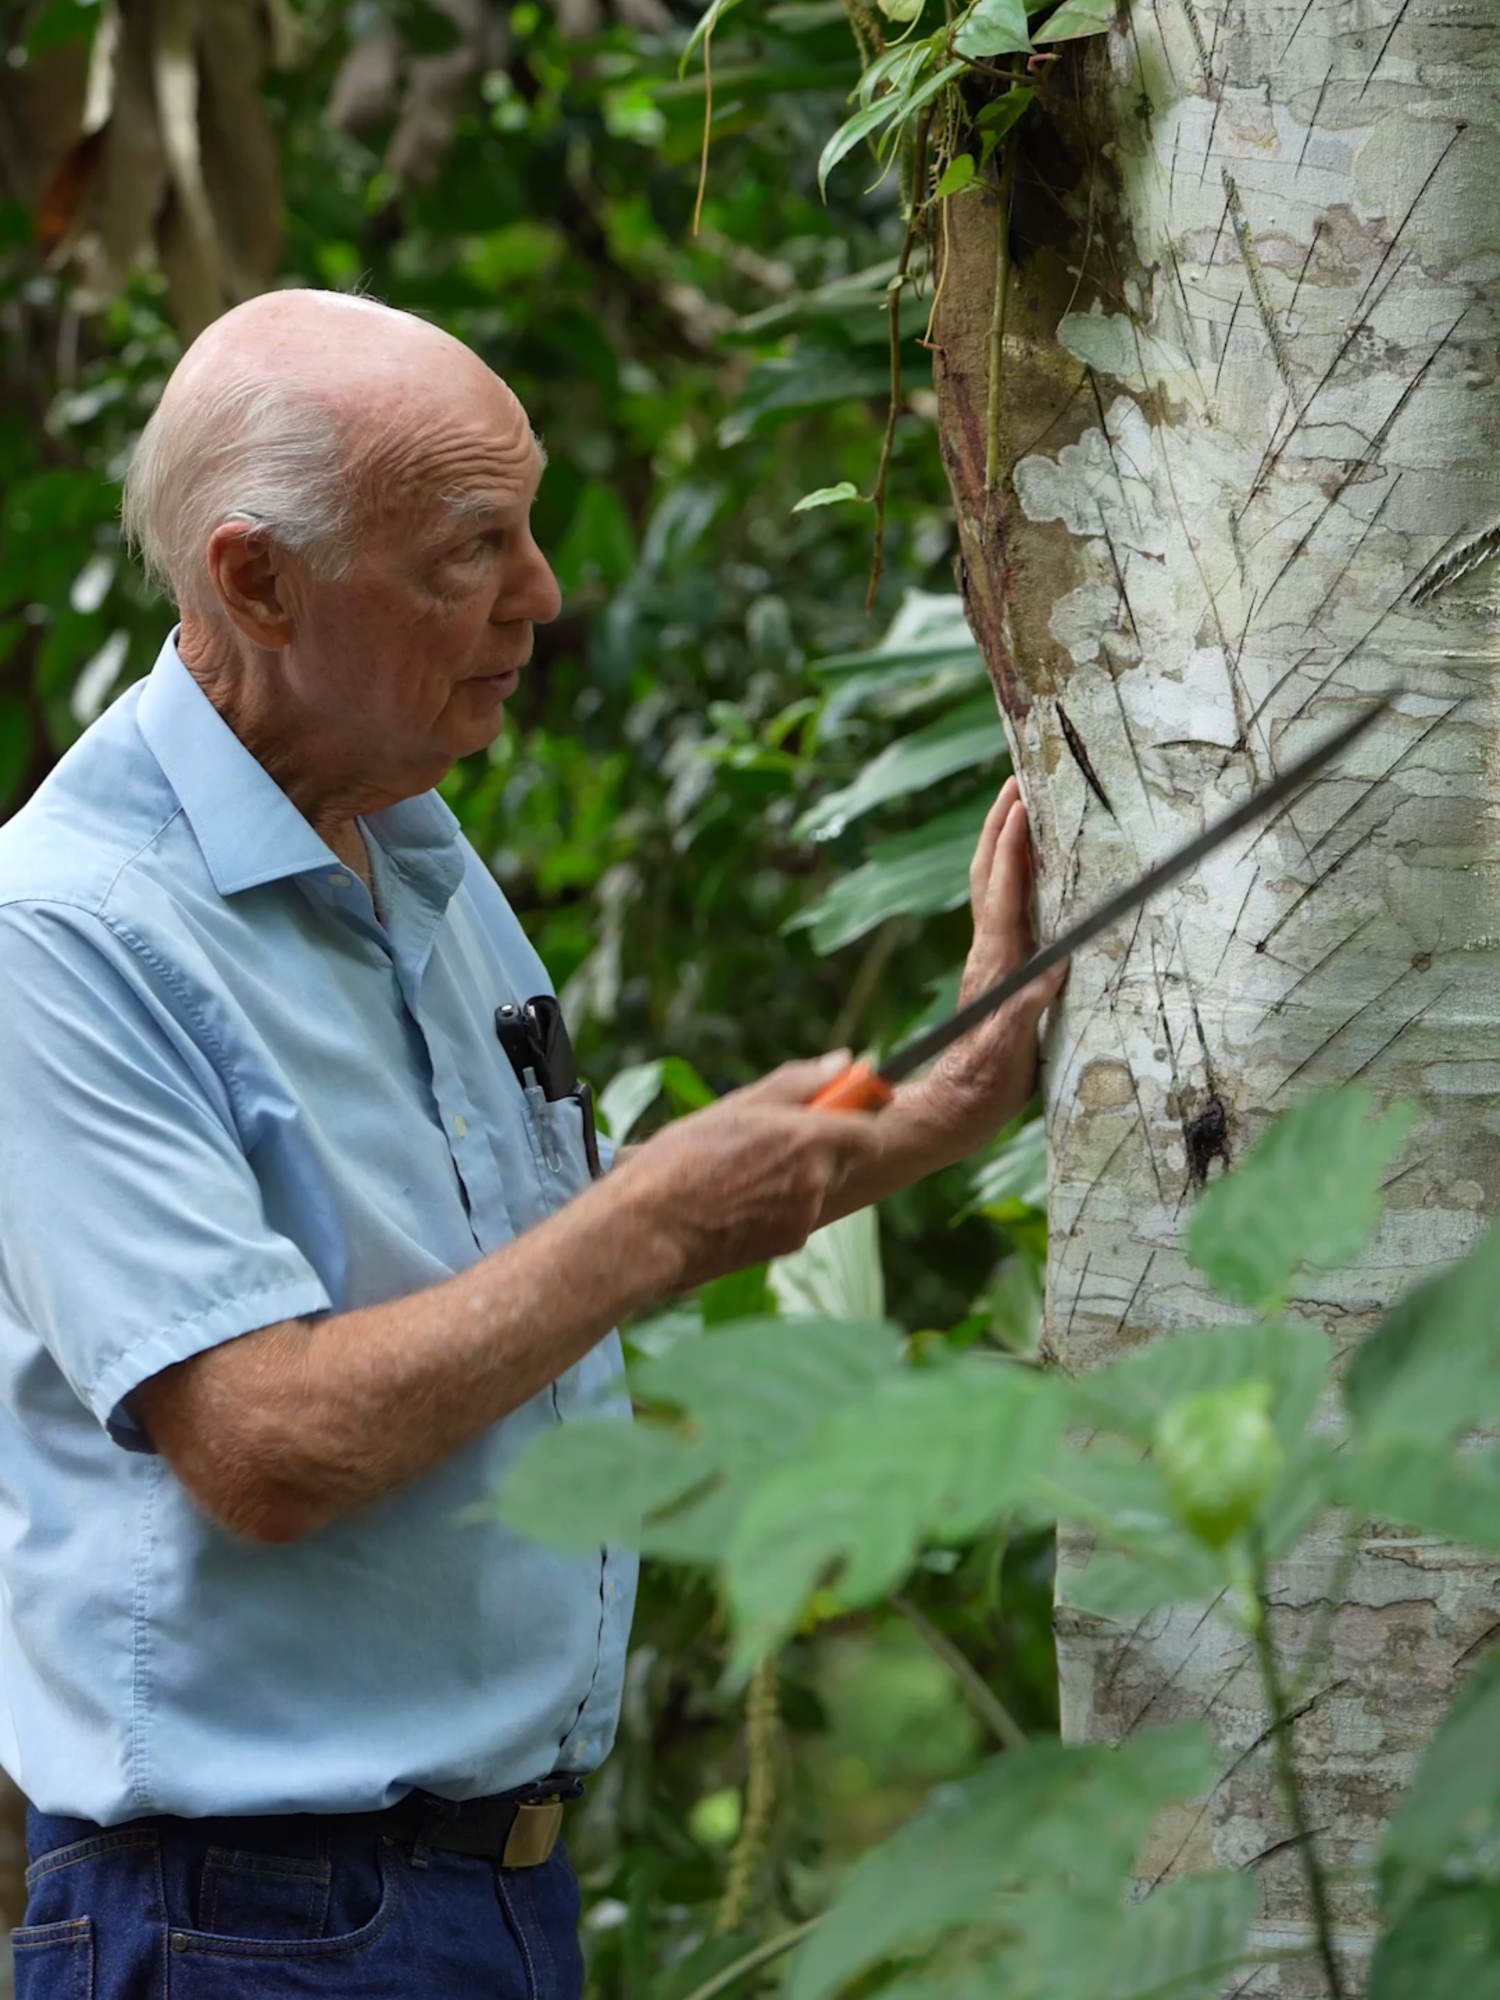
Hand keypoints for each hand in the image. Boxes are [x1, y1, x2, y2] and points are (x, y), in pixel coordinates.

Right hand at [614, 1053, 885, 1293]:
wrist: (650, 1229)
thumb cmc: (683, 1160)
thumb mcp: (738, 1106)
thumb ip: (799, 1082)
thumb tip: (846, 1061)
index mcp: (808, 1139)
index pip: (868, 1131)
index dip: (856, 1118)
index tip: (838, 1107)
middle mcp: (816, 1180)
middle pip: (841, 1158)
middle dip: (816, 1147)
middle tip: (768, 1139)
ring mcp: (804, 1217)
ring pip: (814, 1187)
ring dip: (791, 1177)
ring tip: (737, 1172)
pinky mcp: (788, 1245)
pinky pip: (795, 1215)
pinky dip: (775, 1206)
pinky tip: (734, 1200)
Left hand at [910, 776, 1064, 1157]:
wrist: (955, 1108)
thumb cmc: (984, 1085)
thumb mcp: (1010, 1053)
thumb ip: (1026, 1011)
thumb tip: (1052, 970)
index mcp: (996, 963)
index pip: (1003, 893)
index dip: (1013, 848)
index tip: (1022, 803)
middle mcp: (988, 952)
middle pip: (988, 874)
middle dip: (1000, 825)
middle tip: (1017, 779)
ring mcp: (989, 958)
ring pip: (991, 887)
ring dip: (1002, 842)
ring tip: (1020, 806)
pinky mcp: (995, 970)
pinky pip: (1003, 908)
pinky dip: (1013, 875)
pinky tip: (1029, 868)